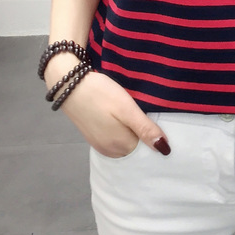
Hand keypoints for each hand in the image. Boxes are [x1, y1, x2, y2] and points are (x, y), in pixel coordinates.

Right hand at [46, 61, 170, 157]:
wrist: (69, 84)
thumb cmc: (101, 94)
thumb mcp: (127, 109)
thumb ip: (145, 129)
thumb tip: (165, 151)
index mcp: (120, 146)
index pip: (146, 147)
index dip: (151, 131)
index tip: (152, 116)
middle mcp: (109, 151)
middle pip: (135, 145)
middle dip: (140, 132)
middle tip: (141, 110)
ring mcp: (99, 145)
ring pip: (124, 140)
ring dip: (129, 129)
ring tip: (130, 112)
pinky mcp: (92, 136)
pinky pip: (113, 137)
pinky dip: (119, 128)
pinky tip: (118, 115)